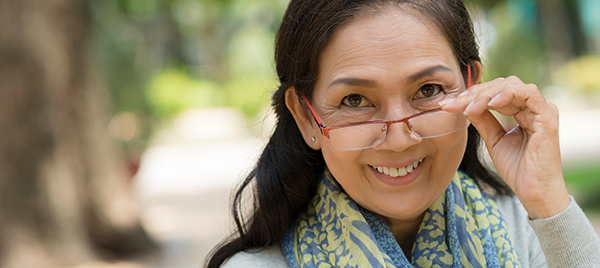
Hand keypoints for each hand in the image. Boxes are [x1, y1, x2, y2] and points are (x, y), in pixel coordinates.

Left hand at [440, 76, 569, 218]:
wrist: (533, 192)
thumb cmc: (517, 169)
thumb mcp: (493, 140)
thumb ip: (483, 120)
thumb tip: (464, 104)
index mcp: (522, 111)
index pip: (495, 92)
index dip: (472, 95)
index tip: (448, 105)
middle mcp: (533, 107)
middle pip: (501, 85)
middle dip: (474, 93)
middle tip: (453, 103)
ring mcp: (542, 110)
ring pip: (511, 85)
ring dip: (486, 94)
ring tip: (468, 107)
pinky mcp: (547, 117)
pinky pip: (528, 93)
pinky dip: (506, 94)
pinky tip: (489, 104)